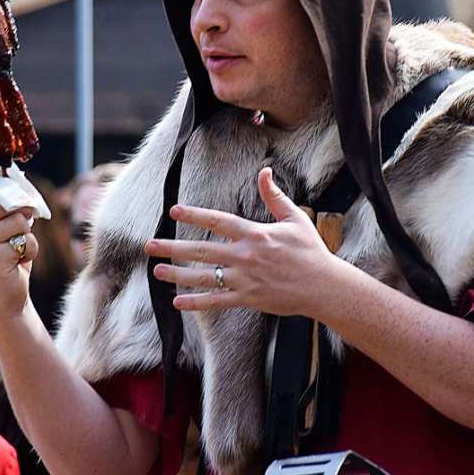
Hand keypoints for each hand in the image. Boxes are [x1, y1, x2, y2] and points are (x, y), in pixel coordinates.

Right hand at [0, 182, 37, 317]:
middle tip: (21, 230)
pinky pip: (26, 239)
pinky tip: (20, 261)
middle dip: (23, 212)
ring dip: (27, 235)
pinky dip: (31, 249)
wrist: (7, 298)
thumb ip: (11, 209)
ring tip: (18, 249)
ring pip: (18, 219)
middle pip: (5, 199)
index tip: (12, 196)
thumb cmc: (10, 259)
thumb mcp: (7, 229)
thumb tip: (24, 188)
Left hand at [144, 167, 334, 315]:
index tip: (174, 210)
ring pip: (203, 277)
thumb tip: (265, 171)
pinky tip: (178, 302)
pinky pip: (216, 301)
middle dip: (172, 247)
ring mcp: (244, 279)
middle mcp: (245, 256)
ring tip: (156, 271)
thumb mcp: (294, 218)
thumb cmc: (310, 251)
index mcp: (254, 234)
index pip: (218, 221)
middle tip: (149, 245)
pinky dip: (196, 303)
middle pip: (201, 250)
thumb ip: (274, 196)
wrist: (324, 286)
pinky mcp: (248, 299)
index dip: (195, 214)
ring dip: (177, 274)